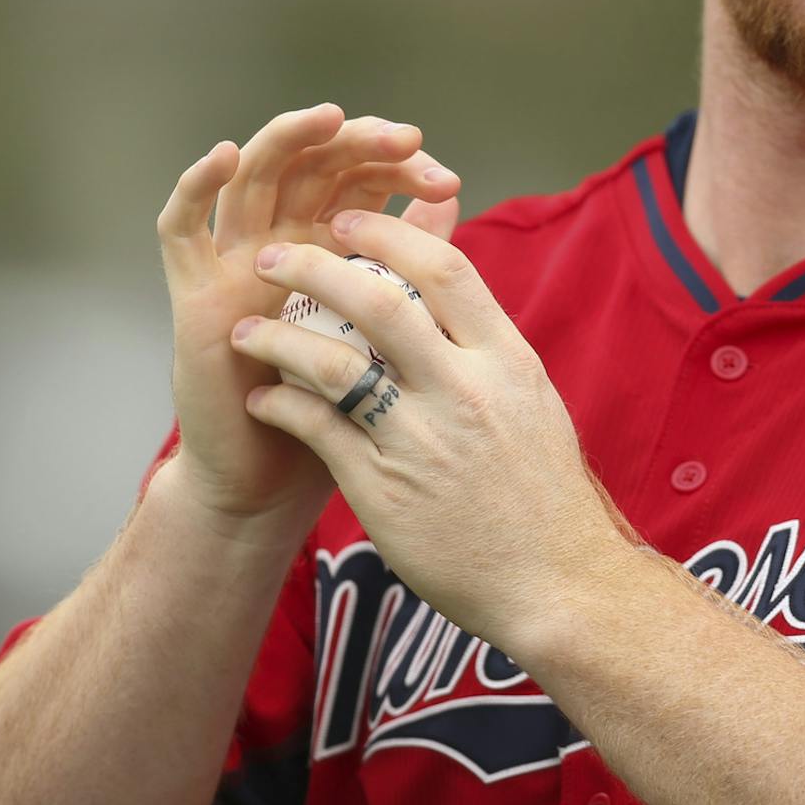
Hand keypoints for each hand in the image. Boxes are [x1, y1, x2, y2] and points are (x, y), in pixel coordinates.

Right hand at [156, 106, 461, 530]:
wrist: (279, 482)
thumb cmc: (344, 409)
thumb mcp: (389, 331)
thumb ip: (411, 264)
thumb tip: (449, 194)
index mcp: (333, 245)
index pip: (364, 176)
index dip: (401, 164)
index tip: (447, 177)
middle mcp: (283, 240)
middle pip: (314, 162)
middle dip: (358, 141)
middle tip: (406, 140)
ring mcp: (235, 260)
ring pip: (253, 176)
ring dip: (288, 138)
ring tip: (328, 116)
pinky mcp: (194, 290)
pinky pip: (181, 227)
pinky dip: (197, 185)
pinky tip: (227, 156)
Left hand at [223, 210, 633, 653]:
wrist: (560, 584)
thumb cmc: (545, 495)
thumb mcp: (532, 401)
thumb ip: (487, 348)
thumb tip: (451, 296)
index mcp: (507, 361)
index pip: (444, 269)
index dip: (388, 235)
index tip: (347, 220)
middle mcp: (466, 391)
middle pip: (380, 301)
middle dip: (316, 268)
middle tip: (275, 255)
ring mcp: (423, 441)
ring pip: (334, 364)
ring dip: (278, 339)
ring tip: (244, 331)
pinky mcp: (383, 490)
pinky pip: (316, 431)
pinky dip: (281, 408)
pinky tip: (261, 402)